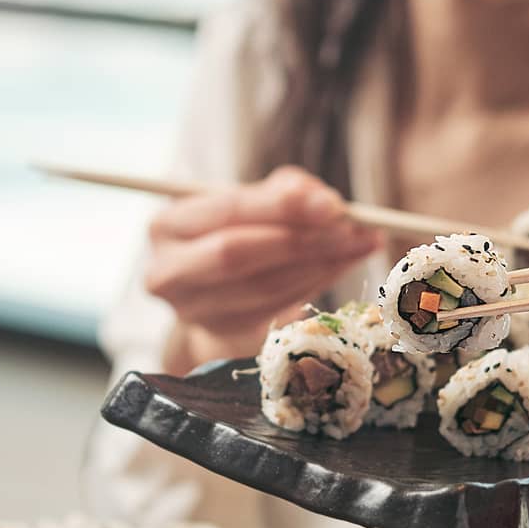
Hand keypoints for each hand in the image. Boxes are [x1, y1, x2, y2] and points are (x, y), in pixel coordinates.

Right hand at [145, 166, 380, 373]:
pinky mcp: (223, 337)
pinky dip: (318, 284)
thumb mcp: (255, 200)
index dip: (281, 207)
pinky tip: (345, 263)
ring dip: (321, 263)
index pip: (227, 211)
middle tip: (353, 228)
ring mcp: (193, 313)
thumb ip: (286, 191)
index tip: (333, 204)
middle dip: (301, 239)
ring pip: (263, 286)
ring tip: (362, 242)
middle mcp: (168, 273)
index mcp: (166, 227)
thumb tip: (323, 202)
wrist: (216, 287)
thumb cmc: (238, 230)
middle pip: (236, 254)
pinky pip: (278, 308)